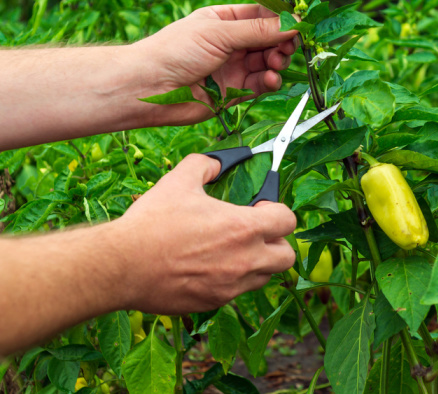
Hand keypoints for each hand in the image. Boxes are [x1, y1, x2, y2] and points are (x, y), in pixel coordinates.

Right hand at [116, 154, 295, 313]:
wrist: (122, 265)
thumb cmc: (152, 222)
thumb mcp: (179, 181)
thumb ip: (205, 165)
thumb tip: (217, 162)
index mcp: (243, 228)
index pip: (288, 221)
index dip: (277, 211)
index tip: (259, 208)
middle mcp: (245, 261)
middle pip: (287, 257)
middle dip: (277, 242)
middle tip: (254, 233)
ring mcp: (231, 286)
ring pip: (263, 277)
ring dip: (256, 263)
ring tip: (230, 250)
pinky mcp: (214, 302)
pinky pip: (236, 292)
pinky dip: (231, 280)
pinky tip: (208, 267)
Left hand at [133, 4, 298, 126]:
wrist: (150, 89)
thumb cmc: (175, 51)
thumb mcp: (219, 33)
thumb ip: (258, 30)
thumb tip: (294, 22)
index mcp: (223, 20)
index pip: (261, 14)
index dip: (281, 19)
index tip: (299, 24)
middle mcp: (230, 43)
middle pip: (269, 39)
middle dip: (282, 42)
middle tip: (289, 47)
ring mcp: (233, 67)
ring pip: (267, 63)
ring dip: (277, 62)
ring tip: (275, 63)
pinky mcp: (234, 92)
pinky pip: (260, 85)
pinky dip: (269, 82)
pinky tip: (270, 79)